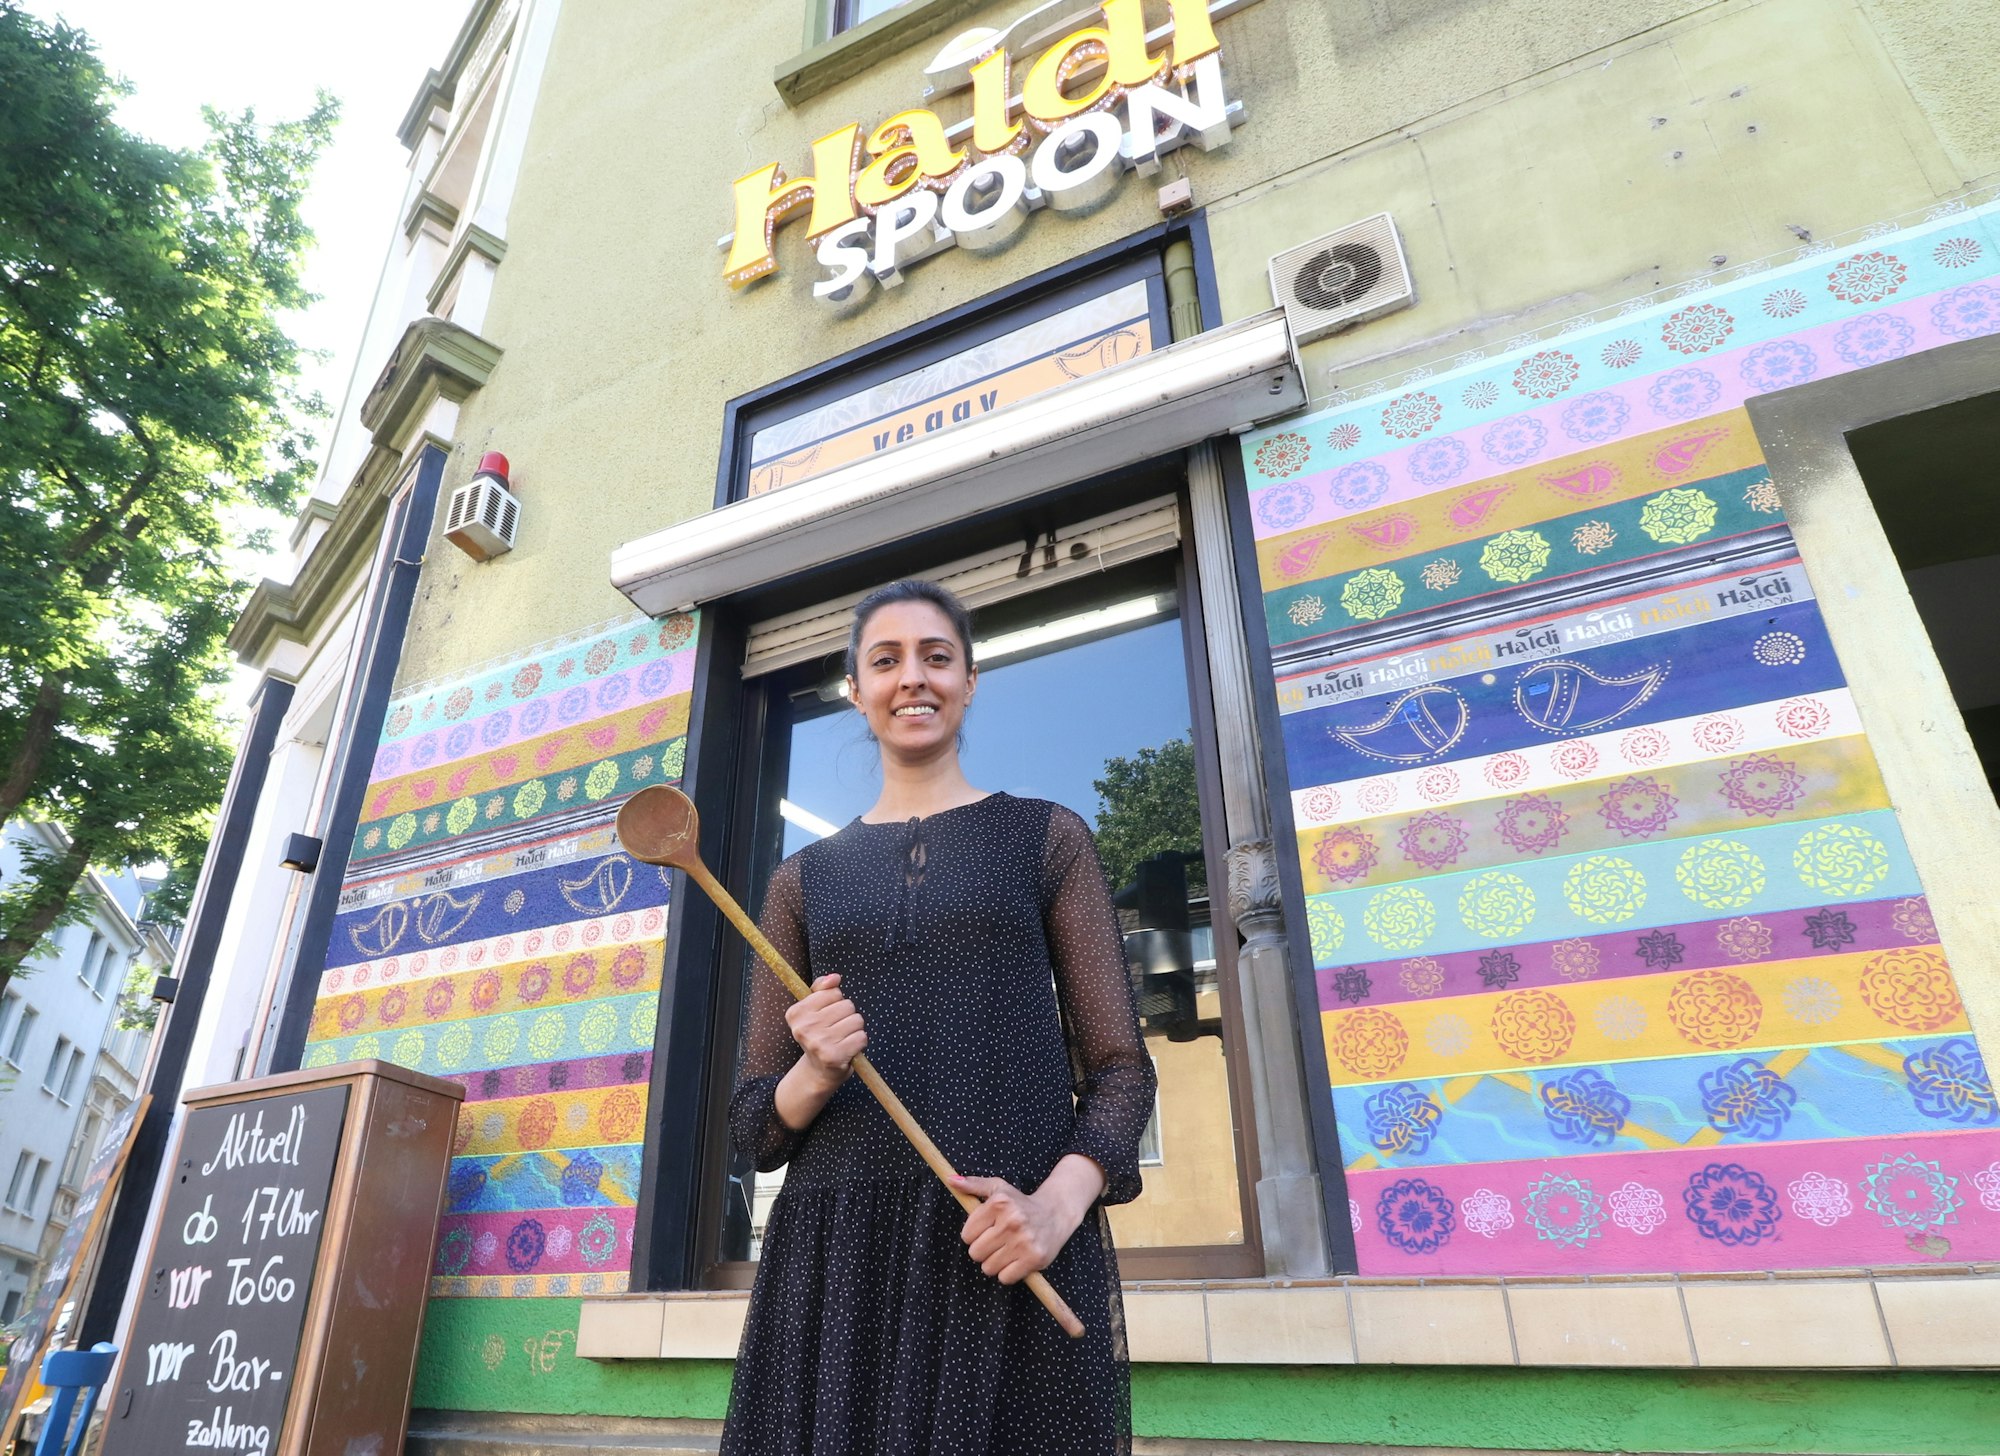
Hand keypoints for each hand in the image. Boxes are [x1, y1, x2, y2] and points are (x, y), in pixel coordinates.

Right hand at [785, 974, 865, 1091]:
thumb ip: (822, 989)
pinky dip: (859, 1042)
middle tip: (836, 1030)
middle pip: (847, 1005)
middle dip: (847, 1016)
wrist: (818, 1071)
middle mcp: (804, 1028)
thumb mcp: (814, 1010)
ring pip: (856, 1020)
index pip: (833, 992)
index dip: (836, 1003)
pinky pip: (861, 1037)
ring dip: (854, 1029)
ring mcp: (818, 1043)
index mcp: (796, 1013)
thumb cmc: (819, 1036)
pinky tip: (848, 1048)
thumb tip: (835, 977)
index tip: (827, 1016)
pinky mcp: (833, 1057)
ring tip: (842, 1039)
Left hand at [952, 1172, 1087, 1284]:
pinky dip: (1008, 1273)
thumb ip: (973, 1184)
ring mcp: (1024, 1241)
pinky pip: (1005, 1278)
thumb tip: (951, 1180)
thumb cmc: (1021, 1202)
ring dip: (995, 1263)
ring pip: (989, 1268)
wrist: (1056, 1213)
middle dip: (983, 1250)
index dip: (974, 1235)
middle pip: (975, 1253)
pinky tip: (1017, 1259)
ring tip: (1008, 1249)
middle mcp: (1012, 1221)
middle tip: (997, 1241)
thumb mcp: (998, 1188)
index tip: (986, 1230)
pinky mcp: (1035, 1258)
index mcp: (999, 1203)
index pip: (966, 1235)